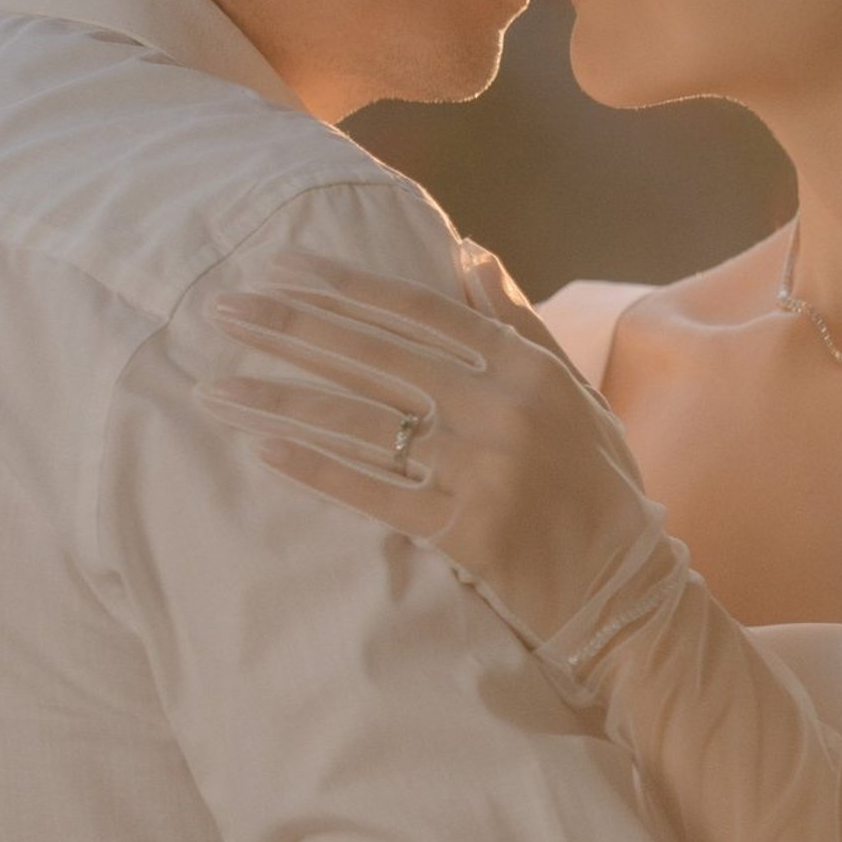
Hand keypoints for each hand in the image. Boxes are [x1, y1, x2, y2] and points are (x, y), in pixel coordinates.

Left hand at [199, 251, 660, 650]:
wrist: (627, 589)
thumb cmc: (596, 486)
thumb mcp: (571, 393)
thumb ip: (516, 323)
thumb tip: (466, 253)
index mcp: (526, 366)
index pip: (416, 310)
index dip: (342, 285)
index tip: (277, 265)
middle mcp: (502, 410)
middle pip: (374, 358)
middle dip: (289, 330)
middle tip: (221, 311)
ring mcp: (485, 472)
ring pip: (363, 424)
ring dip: (281, 401)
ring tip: (215, 388)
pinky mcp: (468, 534)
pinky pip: (376, 495)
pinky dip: (318, 471)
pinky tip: (264, 449)